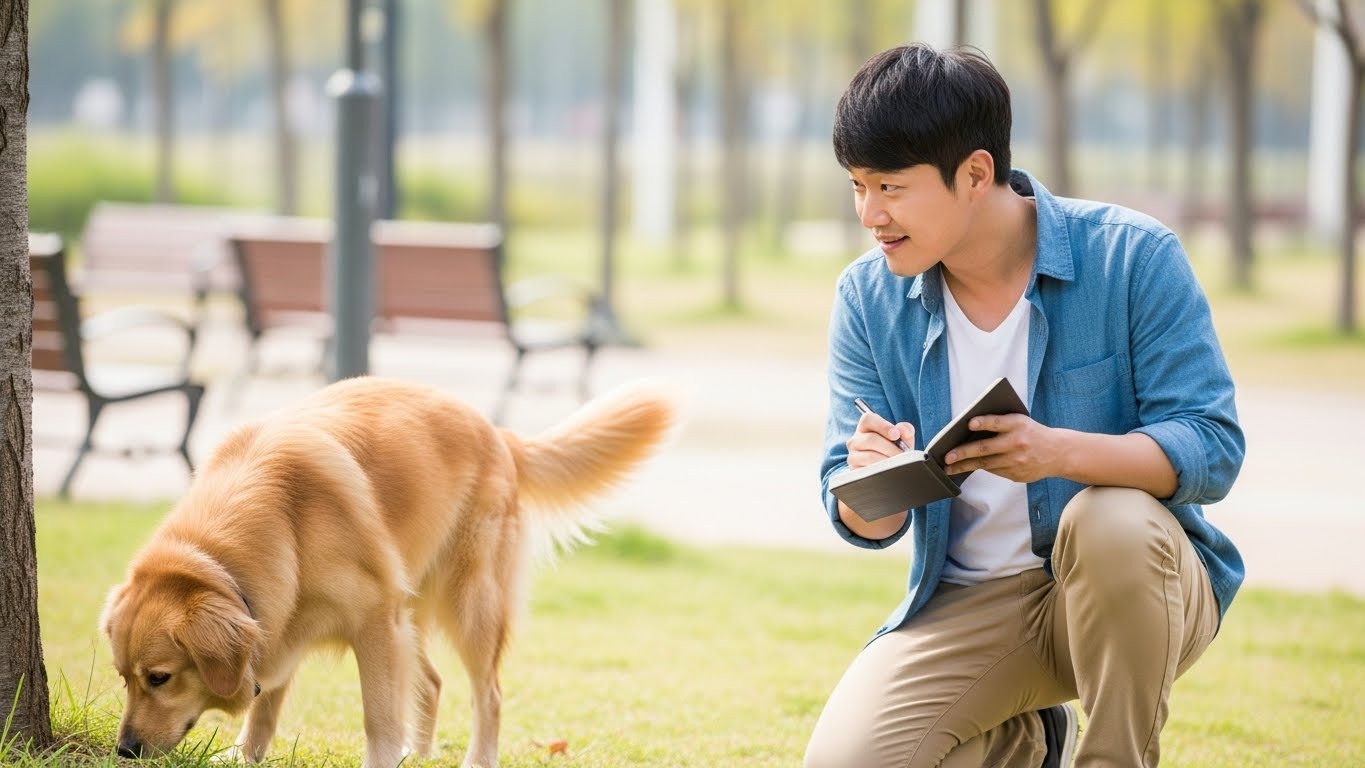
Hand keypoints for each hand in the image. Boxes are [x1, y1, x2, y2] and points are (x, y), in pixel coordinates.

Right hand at [846, 411, 914, 470]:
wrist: (889, 470)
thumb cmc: (894, 450)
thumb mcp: (902, 438)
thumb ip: (905, 430)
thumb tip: (901, 430)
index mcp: (865, 427)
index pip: (868, 419)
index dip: (883, 426)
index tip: (896, 435)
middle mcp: (855, 440)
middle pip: (871, 439)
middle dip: (890, 448)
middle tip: (903, 455)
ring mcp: (853, 456)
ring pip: (870, 456)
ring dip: (887, 461)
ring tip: (898, 464)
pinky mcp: (854, 471)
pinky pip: (868, 471)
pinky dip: (882, 471)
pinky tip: (889, 472)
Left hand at [942, 413, 1057, 482]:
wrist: (1058, 452)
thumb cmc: (1031, 432)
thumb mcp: (1020, 421)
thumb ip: (999, 423)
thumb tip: (967, 430)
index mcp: (1018, 424)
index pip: (997, 422)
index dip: (983, 422)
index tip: (969, 423)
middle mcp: (1017, 443)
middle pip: (986, 448)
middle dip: (963, 453)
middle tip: (947, 457)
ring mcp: (1017, 461)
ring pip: (986, 464)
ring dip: (965, 466)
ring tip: (949, 467)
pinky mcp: (1017, 475)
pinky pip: (994, 471)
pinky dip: (981, 468)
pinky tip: (967, 467)